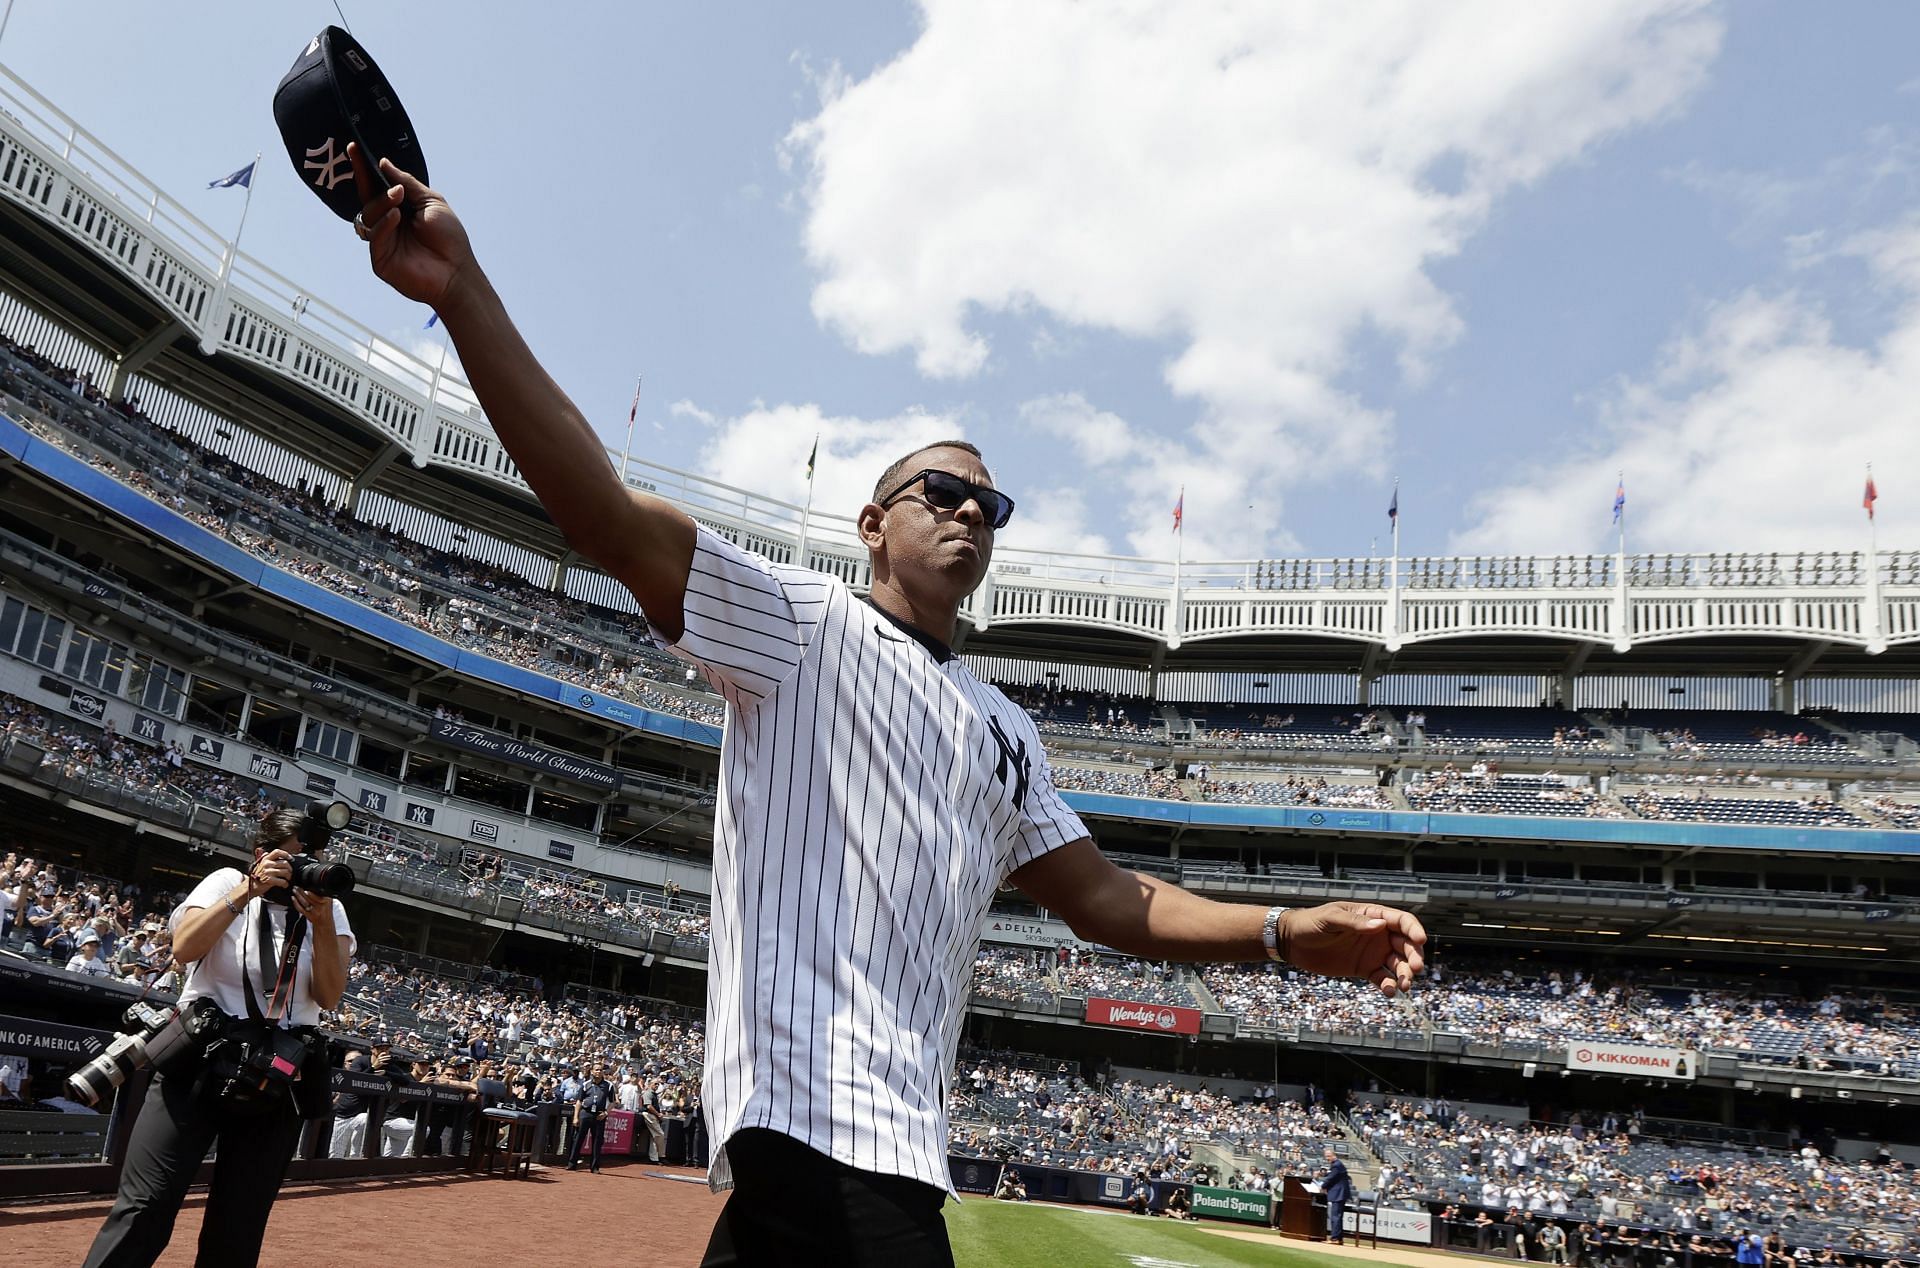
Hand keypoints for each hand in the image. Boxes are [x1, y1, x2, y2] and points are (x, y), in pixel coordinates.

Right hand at [251, 849, 293, 894]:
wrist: (250, 887)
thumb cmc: (257, 876)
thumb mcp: (261, 865)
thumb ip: (268, 859)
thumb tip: (275, 854)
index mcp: (266, 859)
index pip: (278, 852)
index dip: (286, 854)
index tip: (291, 859)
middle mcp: (267, 864)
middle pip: (285, 863)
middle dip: (290, 869)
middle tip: (289, 873)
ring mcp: (268, 872)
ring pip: (286, 872)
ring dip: (289, 877)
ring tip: (287, 879)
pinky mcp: (269, 880)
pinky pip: (283, 881)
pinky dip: (285, 884)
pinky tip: (284, 885)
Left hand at [290, 888, 333, 926]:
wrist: (325, 923)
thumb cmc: (326, 910)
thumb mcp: (329, 901)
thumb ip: (322, 894)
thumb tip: (311, 886)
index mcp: (327, 901)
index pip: (318, 896)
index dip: (311, 893)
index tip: (305, 889)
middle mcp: (321, 907)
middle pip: (309, 898)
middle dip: (301, 891)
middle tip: (296, 887)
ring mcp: (315, 912)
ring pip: (304, 903)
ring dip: (298, 896)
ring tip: (294, 890)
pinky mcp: (309, 916)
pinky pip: (301, 909)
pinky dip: (296, 903)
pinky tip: (293, 899)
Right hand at [349, 143, 475, 311]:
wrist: (457, 272)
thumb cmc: (449, 238)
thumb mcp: (431, 202)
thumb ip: (408, 183)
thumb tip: (384, 163)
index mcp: (398, 209)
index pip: (375, 186)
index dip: (364, 168)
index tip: (354, 148)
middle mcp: (387, 223)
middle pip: (367, 198)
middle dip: (368, 182)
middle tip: (382, 174)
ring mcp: (382, 241)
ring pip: (368, 215)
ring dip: (381, 203)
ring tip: (398, 198)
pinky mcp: (380, 259)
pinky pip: (374, 236)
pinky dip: (384, 223)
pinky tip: (396, 217)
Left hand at [1283, 901, 1426, 995]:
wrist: (1293, 942)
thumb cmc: (1311, 923)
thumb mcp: (1330, 919)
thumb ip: (1354, 923)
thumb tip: (1379, 925)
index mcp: (1373, 916)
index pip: (1402, 921)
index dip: (1413, 929)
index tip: (1419, 940)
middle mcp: (1378, 934)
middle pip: (1406, 944)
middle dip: (1414, 956)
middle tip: (1415, 968)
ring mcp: (1373, 953)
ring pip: (1398, 964)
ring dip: (1405, 974)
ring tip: (1404, 985)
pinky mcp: (1364, 969)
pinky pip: (1382, 978)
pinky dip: (1389, 985)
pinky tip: (1389, 991)